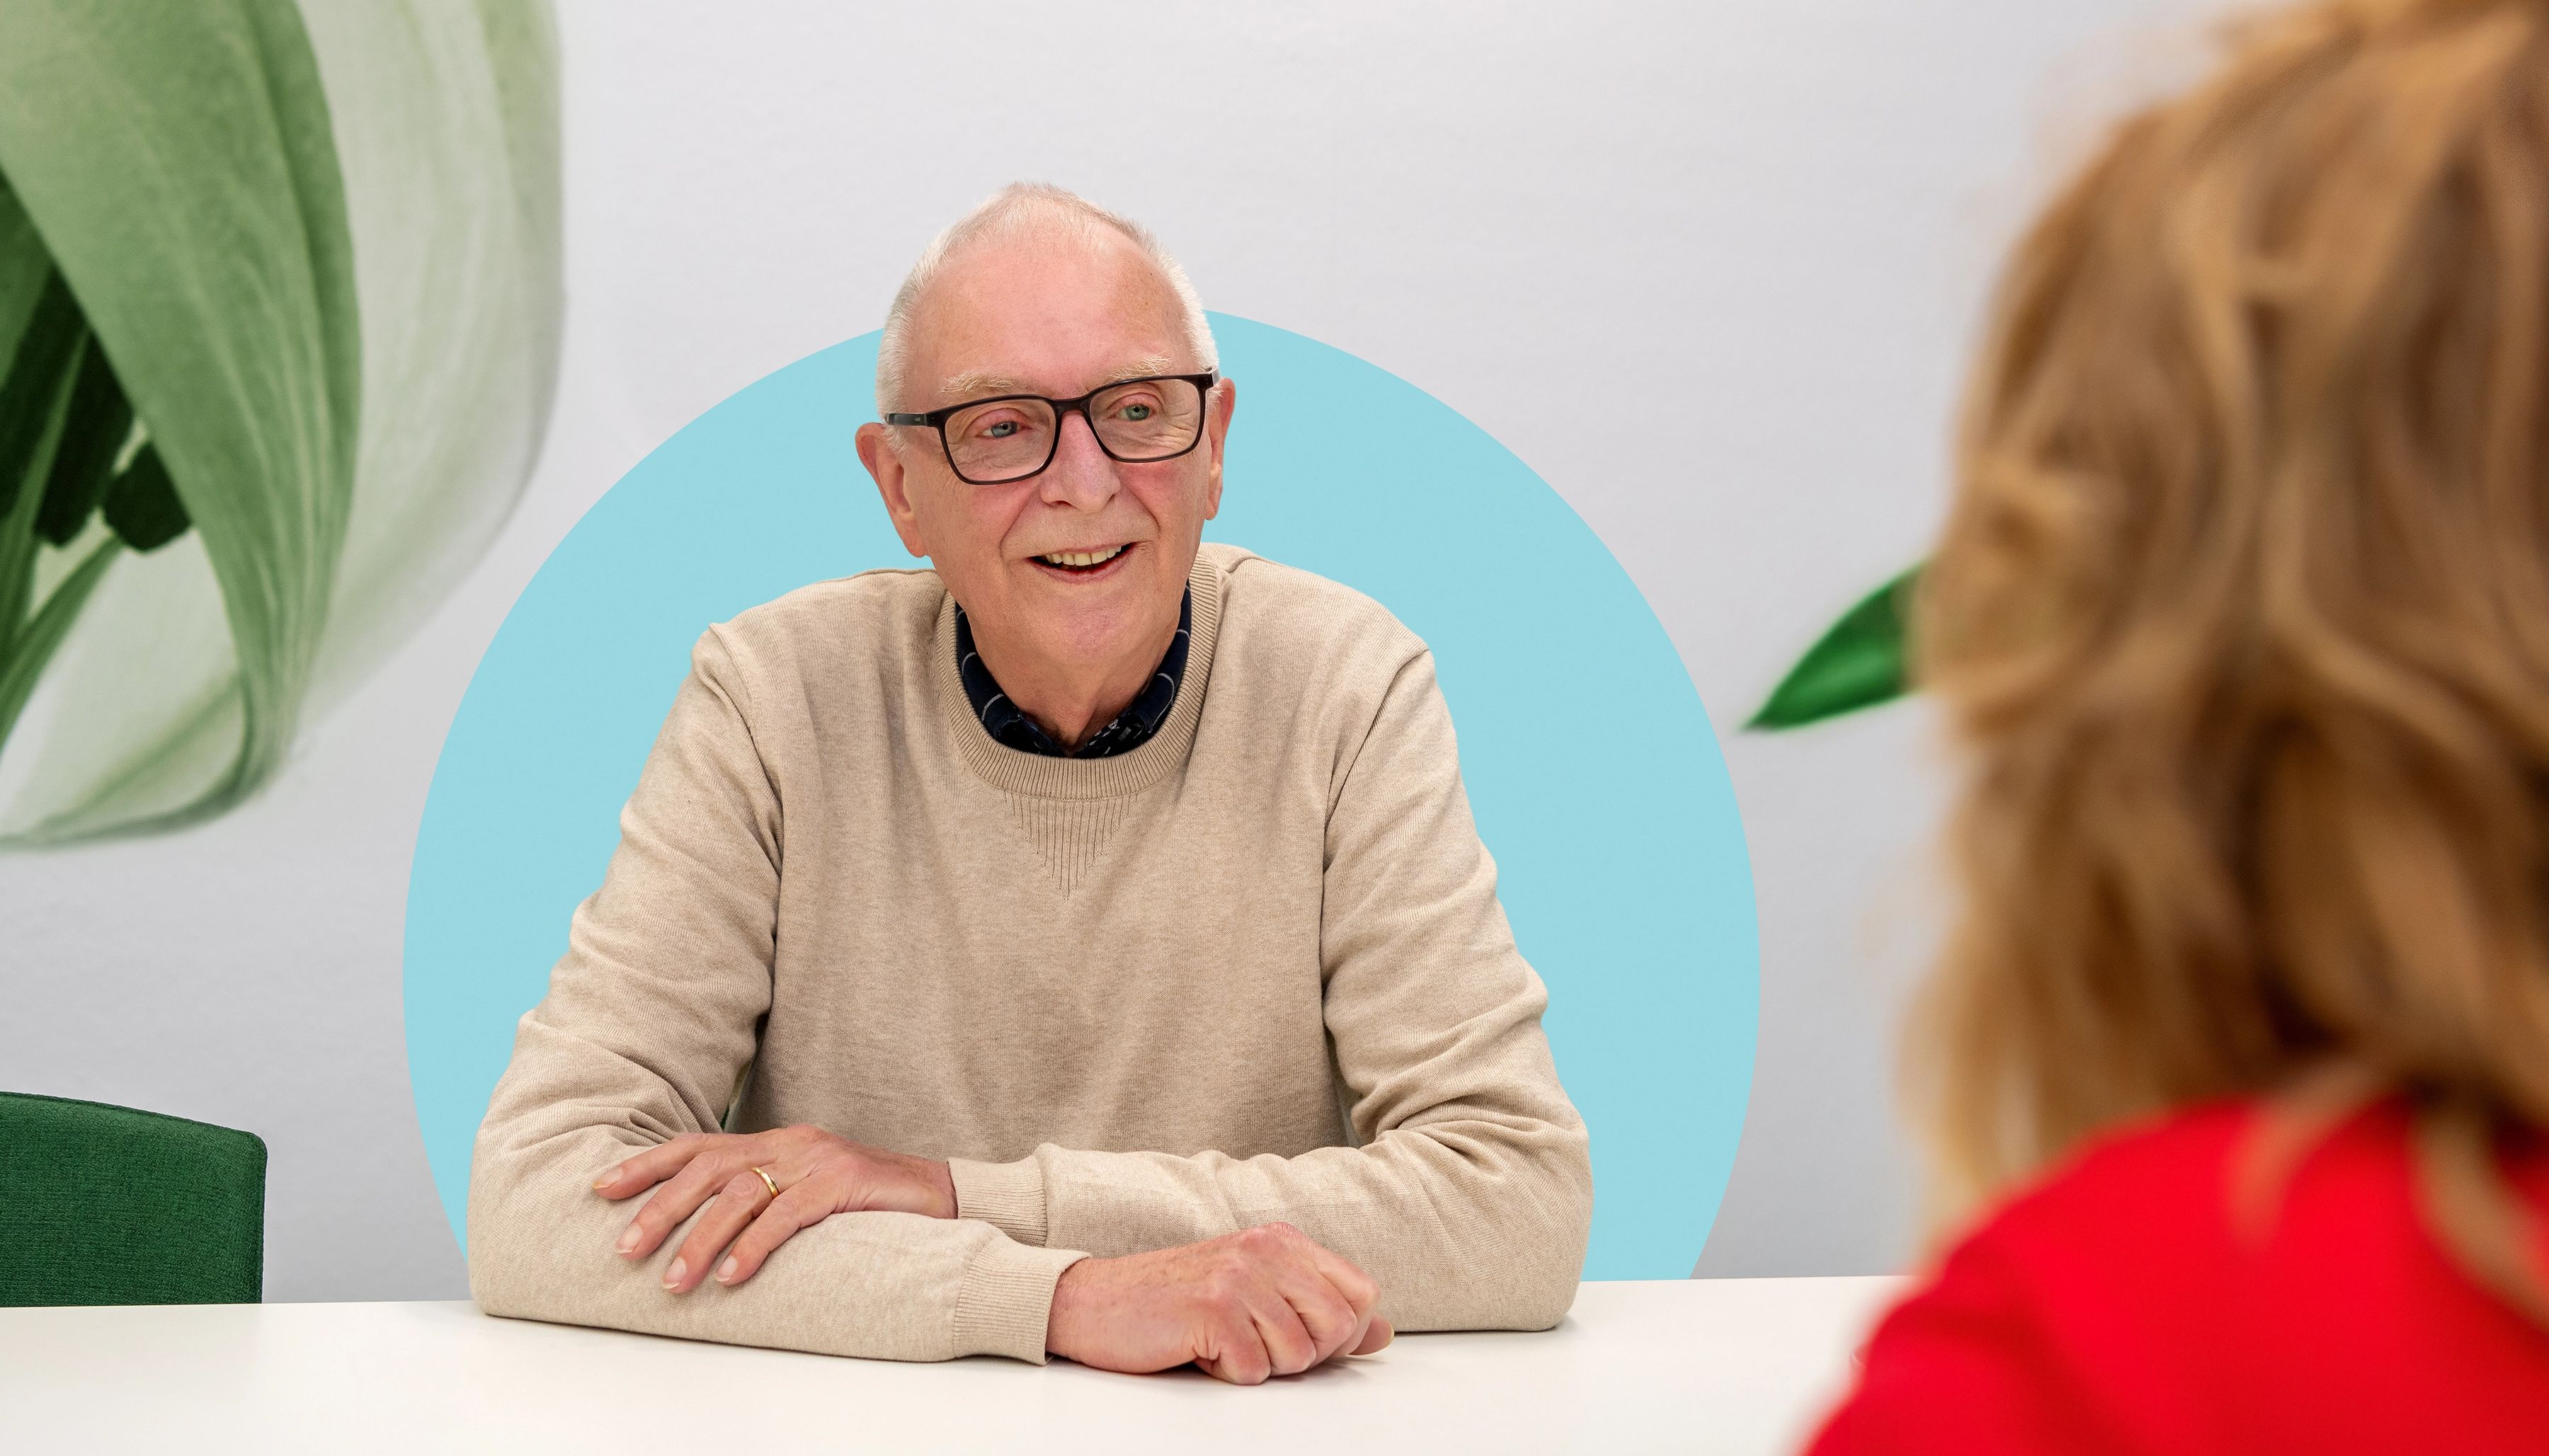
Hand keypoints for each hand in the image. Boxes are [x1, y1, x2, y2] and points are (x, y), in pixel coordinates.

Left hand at [591, 1125, 957, 1292]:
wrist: (938, 1194)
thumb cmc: (864, 1202)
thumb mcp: (804, 1190)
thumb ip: (761, 1198)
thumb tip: (701, 1231)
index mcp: (774, 1140)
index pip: (698, 1146)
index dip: (647, 1165)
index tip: (602, 1188)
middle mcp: (787, 1142)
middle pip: (708, 1168)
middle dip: (660, 1208)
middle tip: (625, 1248)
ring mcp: (815, 1159)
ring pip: (740, 1194)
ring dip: (700, 1240)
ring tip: (673, 1282)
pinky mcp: (841, 1182)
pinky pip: (787, 1215)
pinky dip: (754, 1247)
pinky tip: (731, 1275)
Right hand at [1046, 1223, 1393, 1384]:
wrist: (1094, 1302)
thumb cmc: (1173, 1302)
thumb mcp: (1255, 1294)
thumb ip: (1319, 1308)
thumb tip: (1381, 1333)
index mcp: (1282, 1241)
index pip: (1361, 1294)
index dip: (1340, 1333)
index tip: (1296, 1336)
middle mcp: (1266, 1249)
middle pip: (1339, 1327)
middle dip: (1302, 1354)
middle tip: (1253, 1343)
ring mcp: (1240, 1276)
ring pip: (1299, 1356)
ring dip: (1259, 1365)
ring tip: (1221, 1341)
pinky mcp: (1213, 1308)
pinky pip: (1254, 1371)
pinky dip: (1226, 1374)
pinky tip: (1198, 1349)